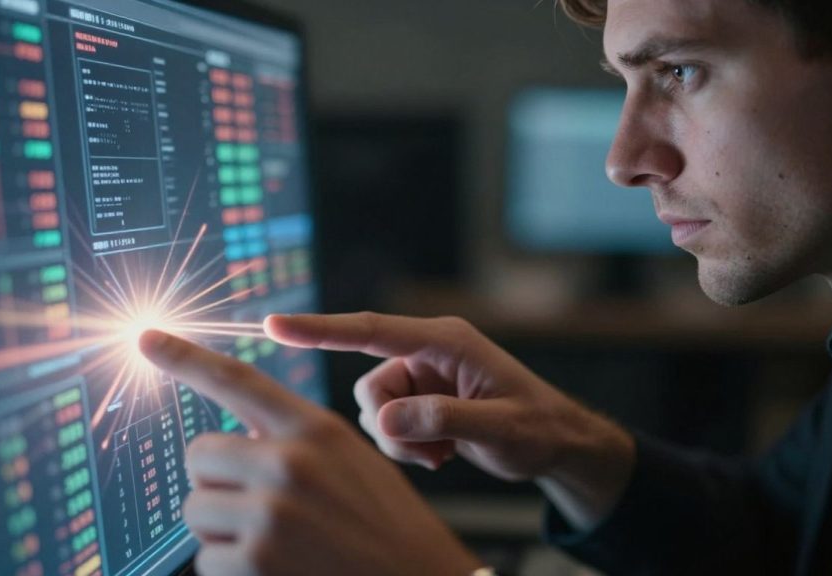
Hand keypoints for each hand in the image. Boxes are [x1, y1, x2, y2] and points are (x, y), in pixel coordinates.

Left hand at [138, 330, 482, 575]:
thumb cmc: (386, 525)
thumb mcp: (350, 461)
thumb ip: (295, 441)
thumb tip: (234, 438)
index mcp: (315, 430)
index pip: (237, 381)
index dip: (185, 357)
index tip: (146, 338)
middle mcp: (289, 463)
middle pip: (199, 455)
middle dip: (216, 481)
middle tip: (254, 504)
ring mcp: (270, 513)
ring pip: (196, 510)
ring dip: (221, 529)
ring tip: (274, 542)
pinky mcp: (255, 563)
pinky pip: (205, 560)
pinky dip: (230, 570)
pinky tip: (274, 571)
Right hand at [264, 313, 635, 529]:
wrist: (557, 444)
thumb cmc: (539, 428)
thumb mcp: (499, 428)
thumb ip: (444, 421)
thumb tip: (388, 421)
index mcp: (445, 342)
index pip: (371, 331)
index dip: (319, 329)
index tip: (274, 325)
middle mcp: (428, 353)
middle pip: (370, 385)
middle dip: (390, 426)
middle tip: (431, 452)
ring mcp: (423, 377)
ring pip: (375, 409)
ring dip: (400, 440)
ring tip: (443, 453)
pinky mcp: (421, 399)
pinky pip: (387, 424)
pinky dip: (407, 446)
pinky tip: (442, 453)